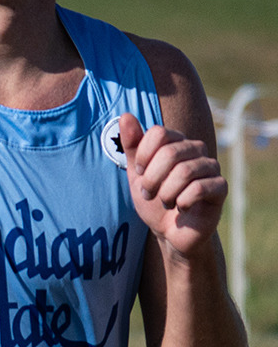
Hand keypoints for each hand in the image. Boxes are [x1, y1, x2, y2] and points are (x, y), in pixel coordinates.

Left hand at [121, 114, 225, 257]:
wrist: (169, 231)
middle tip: (149, 193)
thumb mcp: (136, 173)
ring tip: (164, 202)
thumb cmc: (153, 199)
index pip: (159, 133)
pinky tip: (181, 208)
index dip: (143, 156)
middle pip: (170, 153)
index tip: (140, 173)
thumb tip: (126, 115)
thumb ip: (131, 145)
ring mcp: (211, 167)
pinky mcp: (220, 188)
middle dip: (152, 179)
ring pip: (184, 172)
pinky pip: (199, 188)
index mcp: (176, 143)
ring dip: (165, 193)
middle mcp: (197, 150)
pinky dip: (182, 202)